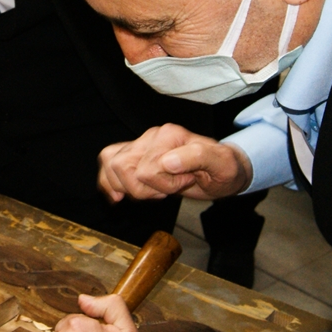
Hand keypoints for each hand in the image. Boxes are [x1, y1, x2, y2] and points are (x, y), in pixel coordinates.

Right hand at [97, 124, 252, 201]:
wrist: (222, 169)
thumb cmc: (223, 168)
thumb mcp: (222, 165)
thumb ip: (197, 157)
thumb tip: (167, 161)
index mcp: (170, 135)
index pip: (146, 169)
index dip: (164, 185)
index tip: (186, 181)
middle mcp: (152, 136)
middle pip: (123, 167)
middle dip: (144, 188)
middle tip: (168, 190)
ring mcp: (142, 143)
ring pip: (112, 164)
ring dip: (129, 187)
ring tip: (153, 190)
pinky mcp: (136, 153)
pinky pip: (108, 159)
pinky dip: (108, 181)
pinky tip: (118, 195)